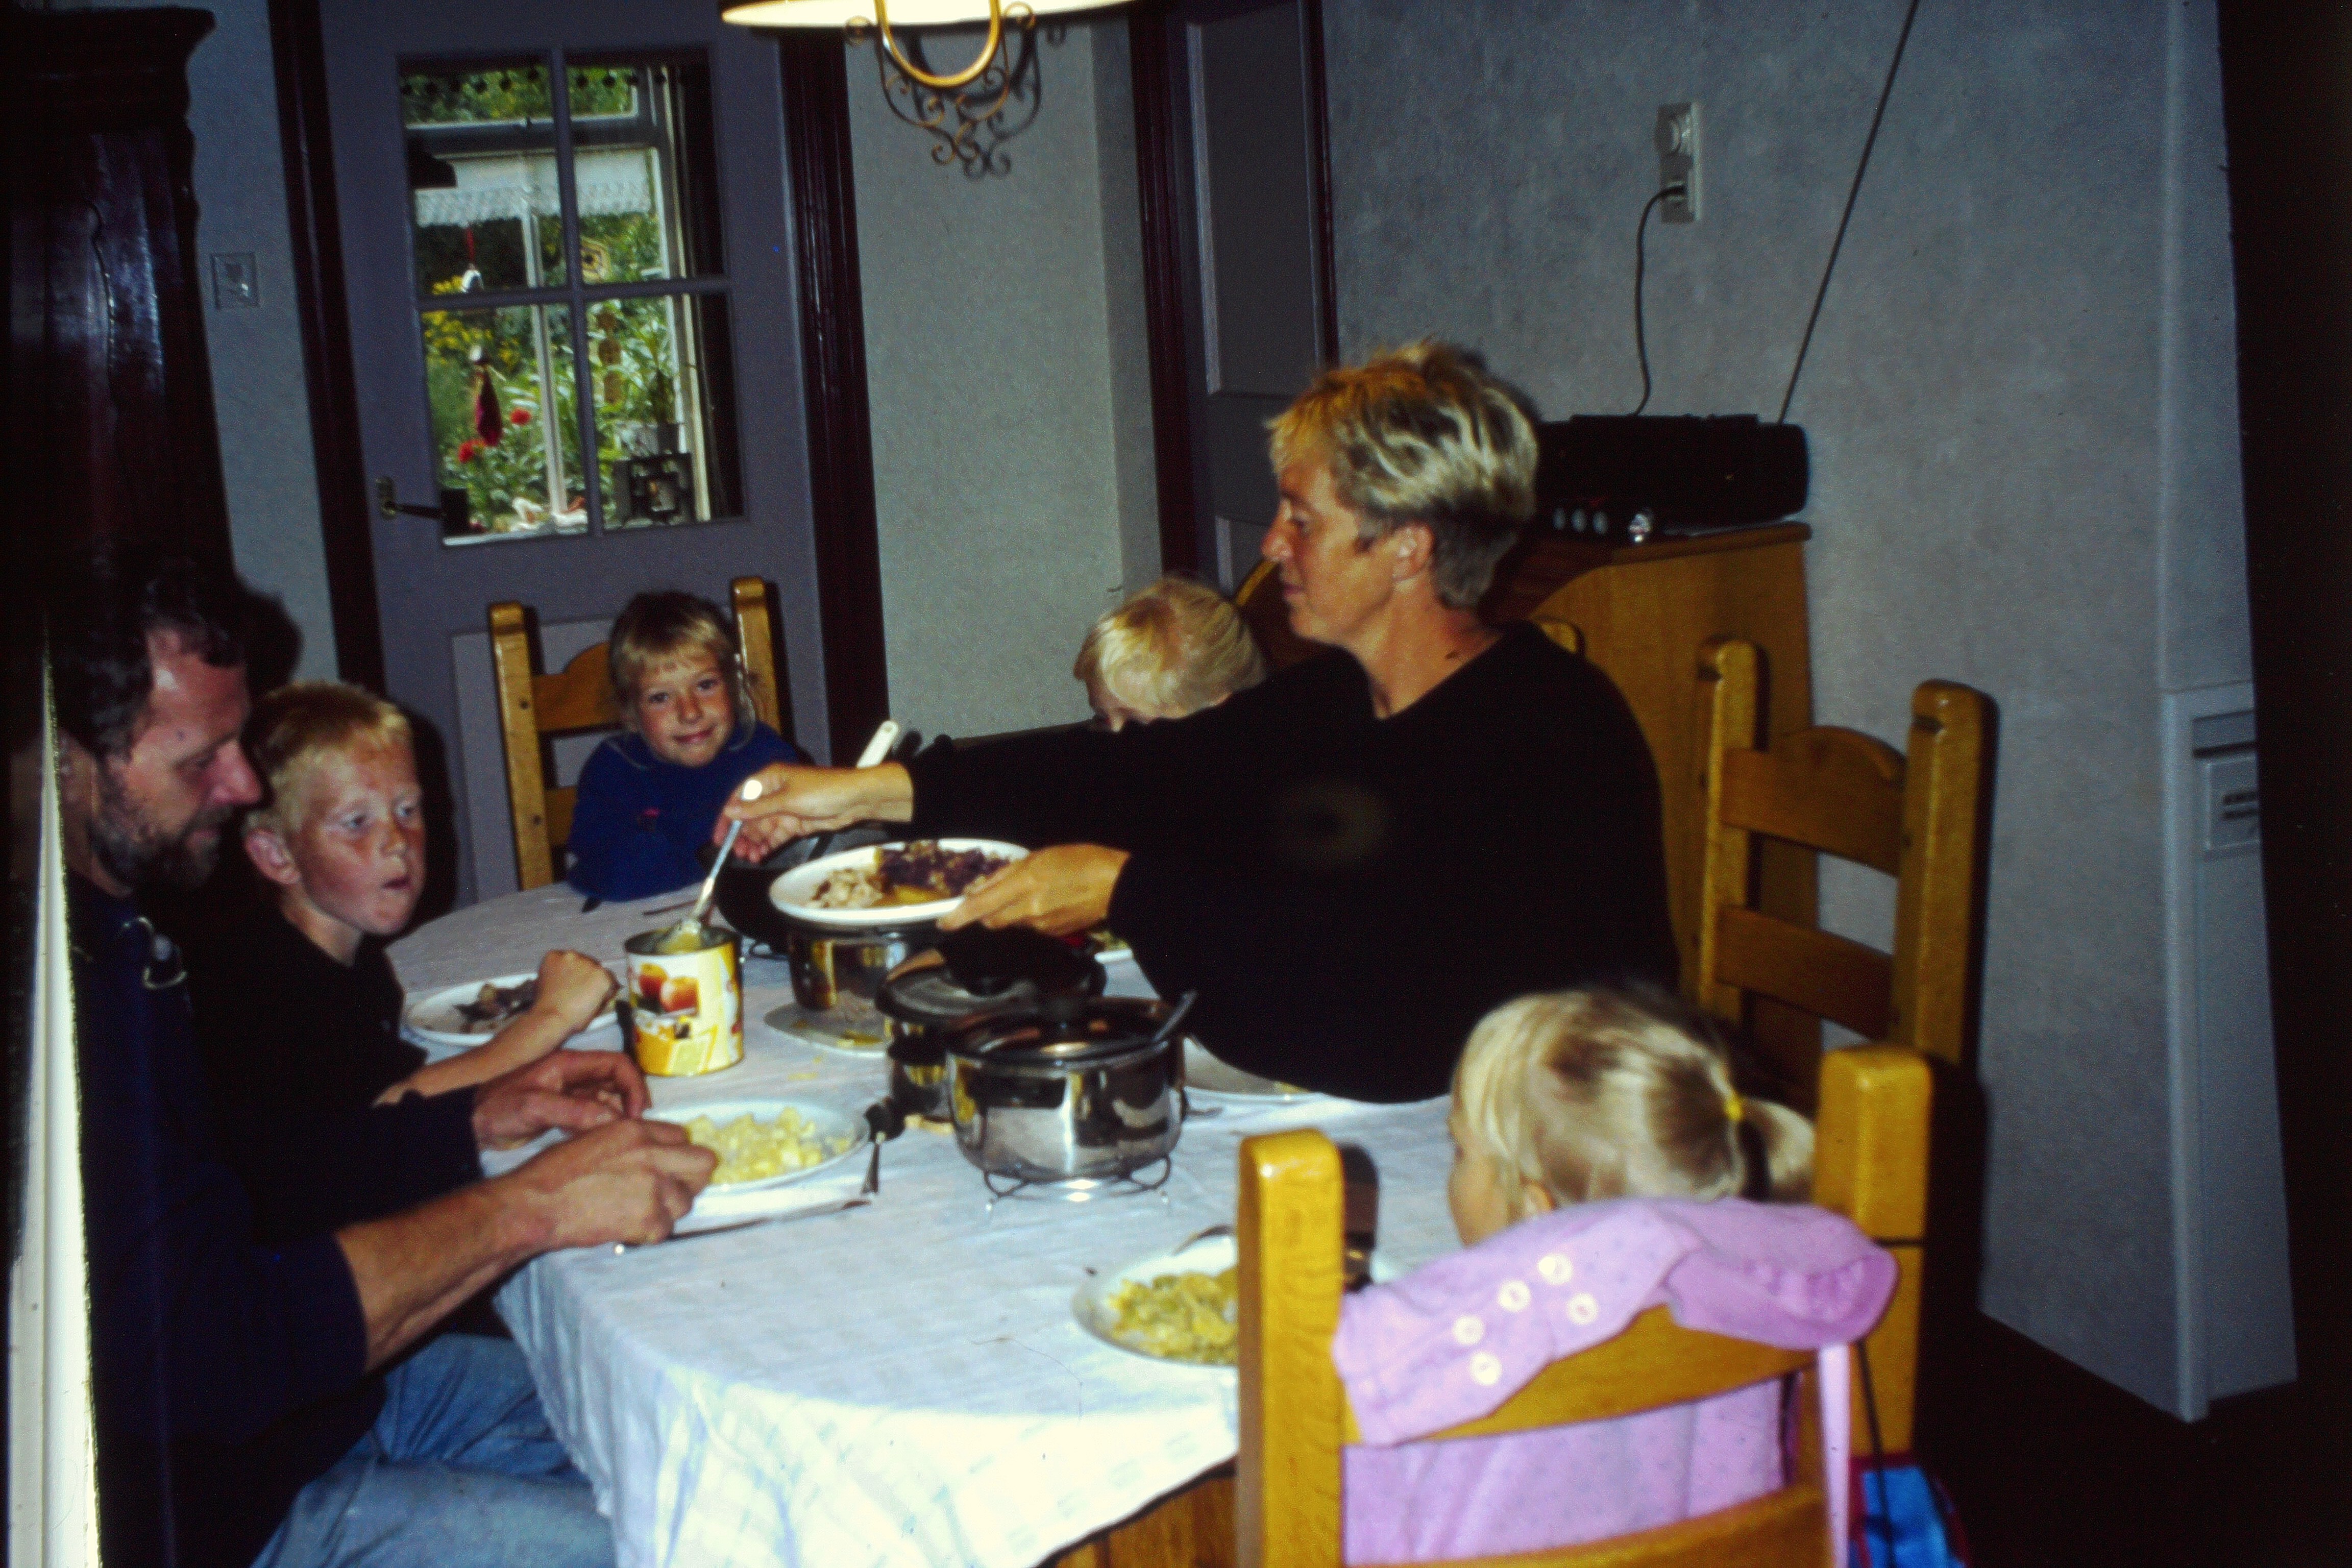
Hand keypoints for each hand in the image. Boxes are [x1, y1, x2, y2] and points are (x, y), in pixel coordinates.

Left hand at [472, 1049, 651, 1151]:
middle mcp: (574, 1075)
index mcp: (569, 1064)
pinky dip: (603, 1125)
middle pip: (616, 1080)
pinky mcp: (564, 1111)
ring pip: (608, 1098)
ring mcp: (569, 1093)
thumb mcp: (534, 1107)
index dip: (633, 1085)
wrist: (469, 1124)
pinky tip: (601, 1140)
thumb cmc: (496, 1108)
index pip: (616, 1064)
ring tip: (620, 1136)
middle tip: (634, 1128)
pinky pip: (594, 1114)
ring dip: (618, 1114)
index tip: (636, 1113)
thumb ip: (575, 1111)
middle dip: (630, 1101)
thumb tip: (614, 1120)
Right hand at [502, 1119, 715, 1250]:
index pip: (682, 1137)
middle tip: (670, 1191)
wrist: (536, 1204)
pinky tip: (626, 1228)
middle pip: (703, 1164)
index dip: (675, 1154)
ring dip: (668, 1210)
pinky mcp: (648, 1219)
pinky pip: (666, 1230)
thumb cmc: (555, 1172)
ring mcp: (653, 1187)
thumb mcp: (595, 1136)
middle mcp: (651, 1154)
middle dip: (690, 1178)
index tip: (667, 1167)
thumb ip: (631, 1142)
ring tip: (638, 1212)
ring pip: (687, 1201)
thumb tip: (654, 1152)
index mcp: (637, 1130)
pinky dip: (649, 1233)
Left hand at [531, 949, 616, 1034]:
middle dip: (585, 974)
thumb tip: (600, 991)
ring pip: (574, 960)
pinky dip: (556, 965)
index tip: (592, 991)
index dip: (599, 984)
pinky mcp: (554, 956)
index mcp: (604, 976)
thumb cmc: (574, 1019)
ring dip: (571, 968)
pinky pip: (557, 957)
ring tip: (562, 982)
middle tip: (576, 987)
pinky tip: (553, 976)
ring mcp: (571, 957)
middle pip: (591, 965)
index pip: (606, 976)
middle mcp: (590, 962)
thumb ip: (601, 994)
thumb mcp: (598, 1008)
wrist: (550, 1017)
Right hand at [717, 763, 912, 861]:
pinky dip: (768, 845)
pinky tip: (760, 855)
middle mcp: (775, 792)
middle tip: (735, 852)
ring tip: (748, 857)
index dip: (728, 817)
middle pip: (750, 816)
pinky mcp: (797, 822)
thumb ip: (757, 808)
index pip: (740, 797)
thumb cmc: (823, 790)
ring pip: (763, 828)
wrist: (855, 800)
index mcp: (769, 779)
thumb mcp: (786, 800)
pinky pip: (777, 835)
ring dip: (754, 842)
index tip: (719, 836)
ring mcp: (786, 808)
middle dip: (742, 835)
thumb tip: (730, 811)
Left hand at [940, 844, 1128, 937]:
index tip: (943, 922)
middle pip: (991, 920)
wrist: (1115, 885)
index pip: (981, 906)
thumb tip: (981, 889)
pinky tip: (1050, 902)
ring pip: (1012, 923)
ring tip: (1034, 892)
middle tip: (996, 896)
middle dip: (986, 912)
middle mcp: (1029, 909)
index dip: (958, 916)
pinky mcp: (1053, 934)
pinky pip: (1031, 927)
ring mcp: (1041, 925)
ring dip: (1012, 911)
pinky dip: (1031, 916)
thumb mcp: (1039, 855)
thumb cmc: (1079, 860)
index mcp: (1024, 884)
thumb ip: (1006, 873)